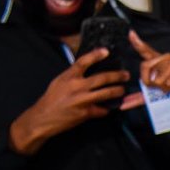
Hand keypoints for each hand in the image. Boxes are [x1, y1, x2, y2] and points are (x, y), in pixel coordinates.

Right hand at [9, 49, 132, 155]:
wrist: (43, 118)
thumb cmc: (51, 99)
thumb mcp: (59, 81)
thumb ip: (73, 75)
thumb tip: (86, 69)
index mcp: (69, 76)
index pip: (83, 61)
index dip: (95, 55)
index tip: (106, 51)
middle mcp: (76, 86)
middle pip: (101, 78)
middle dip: (116, 76)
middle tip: (125, 75)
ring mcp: (82, 100)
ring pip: (106, 93)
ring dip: (117, 91)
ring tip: (122, 89)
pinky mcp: (85, 113)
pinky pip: (102, 110)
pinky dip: (107, 108)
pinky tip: (110, 107)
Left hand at [117, 30, 169, 107]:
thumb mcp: (154, 95)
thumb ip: (138, 99)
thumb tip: (123, 105)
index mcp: (157, 61)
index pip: (145, 51)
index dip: (137, 43)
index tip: (130, 34)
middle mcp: (165, 57)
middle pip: (146, 67)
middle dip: (150, 83)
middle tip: (162, 88)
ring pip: (158, 78)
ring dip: (166, 88)